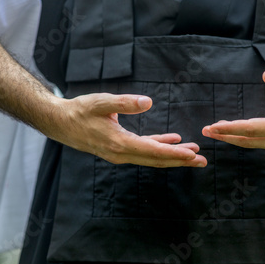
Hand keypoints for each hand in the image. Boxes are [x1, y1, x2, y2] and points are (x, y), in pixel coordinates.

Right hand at [46, 93, 207, 167]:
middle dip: (180, 161)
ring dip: (172, 156)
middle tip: (202, 161)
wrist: (62, 123)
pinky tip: (172, 141)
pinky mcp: (119, 149)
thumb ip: (125, 102)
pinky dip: (159, 147)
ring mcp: (120, 153)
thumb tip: (148, 102)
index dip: (174, 154)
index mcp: (119, 143)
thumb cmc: (80, 110)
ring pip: (152, 157)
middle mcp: (122, 153)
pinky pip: (143, 151)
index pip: (153, 152)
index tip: (192, 156)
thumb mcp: (101, 102)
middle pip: (156, 160)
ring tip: (193, 154)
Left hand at [202, 70, 264, 153]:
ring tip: (219, 134)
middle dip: (227, 136)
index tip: (214, 126)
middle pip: (250, 140)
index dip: (231, 128)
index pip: (253, 129)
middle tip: (207, 131)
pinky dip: (250, 141)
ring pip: (257, 145)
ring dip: (237, 140)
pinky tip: (241, 137)